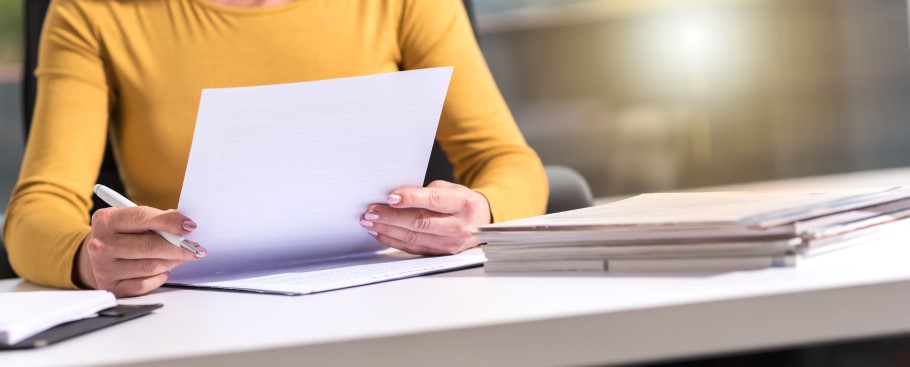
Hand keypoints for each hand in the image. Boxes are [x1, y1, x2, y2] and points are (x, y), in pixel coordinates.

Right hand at [75, 206, 205, 296]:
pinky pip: (144, 284)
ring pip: (150, 266)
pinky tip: (163, 270)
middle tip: (195, 248)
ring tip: (181, 257)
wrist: (99, 256)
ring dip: (172, 262)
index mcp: (106, 220)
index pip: (142, 217)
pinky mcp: (111, 287)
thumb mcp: (134, 221)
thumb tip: (185, 227)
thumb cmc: (124, 235)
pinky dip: (159, 277)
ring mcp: (103, 268)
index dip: (170, 221)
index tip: (190, 226)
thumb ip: (157, 220)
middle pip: (150, 246)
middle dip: (179, 247)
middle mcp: (100, 244)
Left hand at [360, 180, 490, 254]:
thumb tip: (394, 197)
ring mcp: (450, 243)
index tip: (390, 197)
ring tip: (369, 221)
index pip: (435, 201)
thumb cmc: (461, 202)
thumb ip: (426, 192)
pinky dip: (394, 240)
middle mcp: (459, 226)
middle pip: (420, 222)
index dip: (411, 199)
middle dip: (391, 217)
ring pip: (414, 237)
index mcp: (463, 203)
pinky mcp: (440, 254)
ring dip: (388, 229)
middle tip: (371, 212)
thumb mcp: (450, 189)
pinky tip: (380, 232)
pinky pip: (413, 247)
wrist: (480, 223)